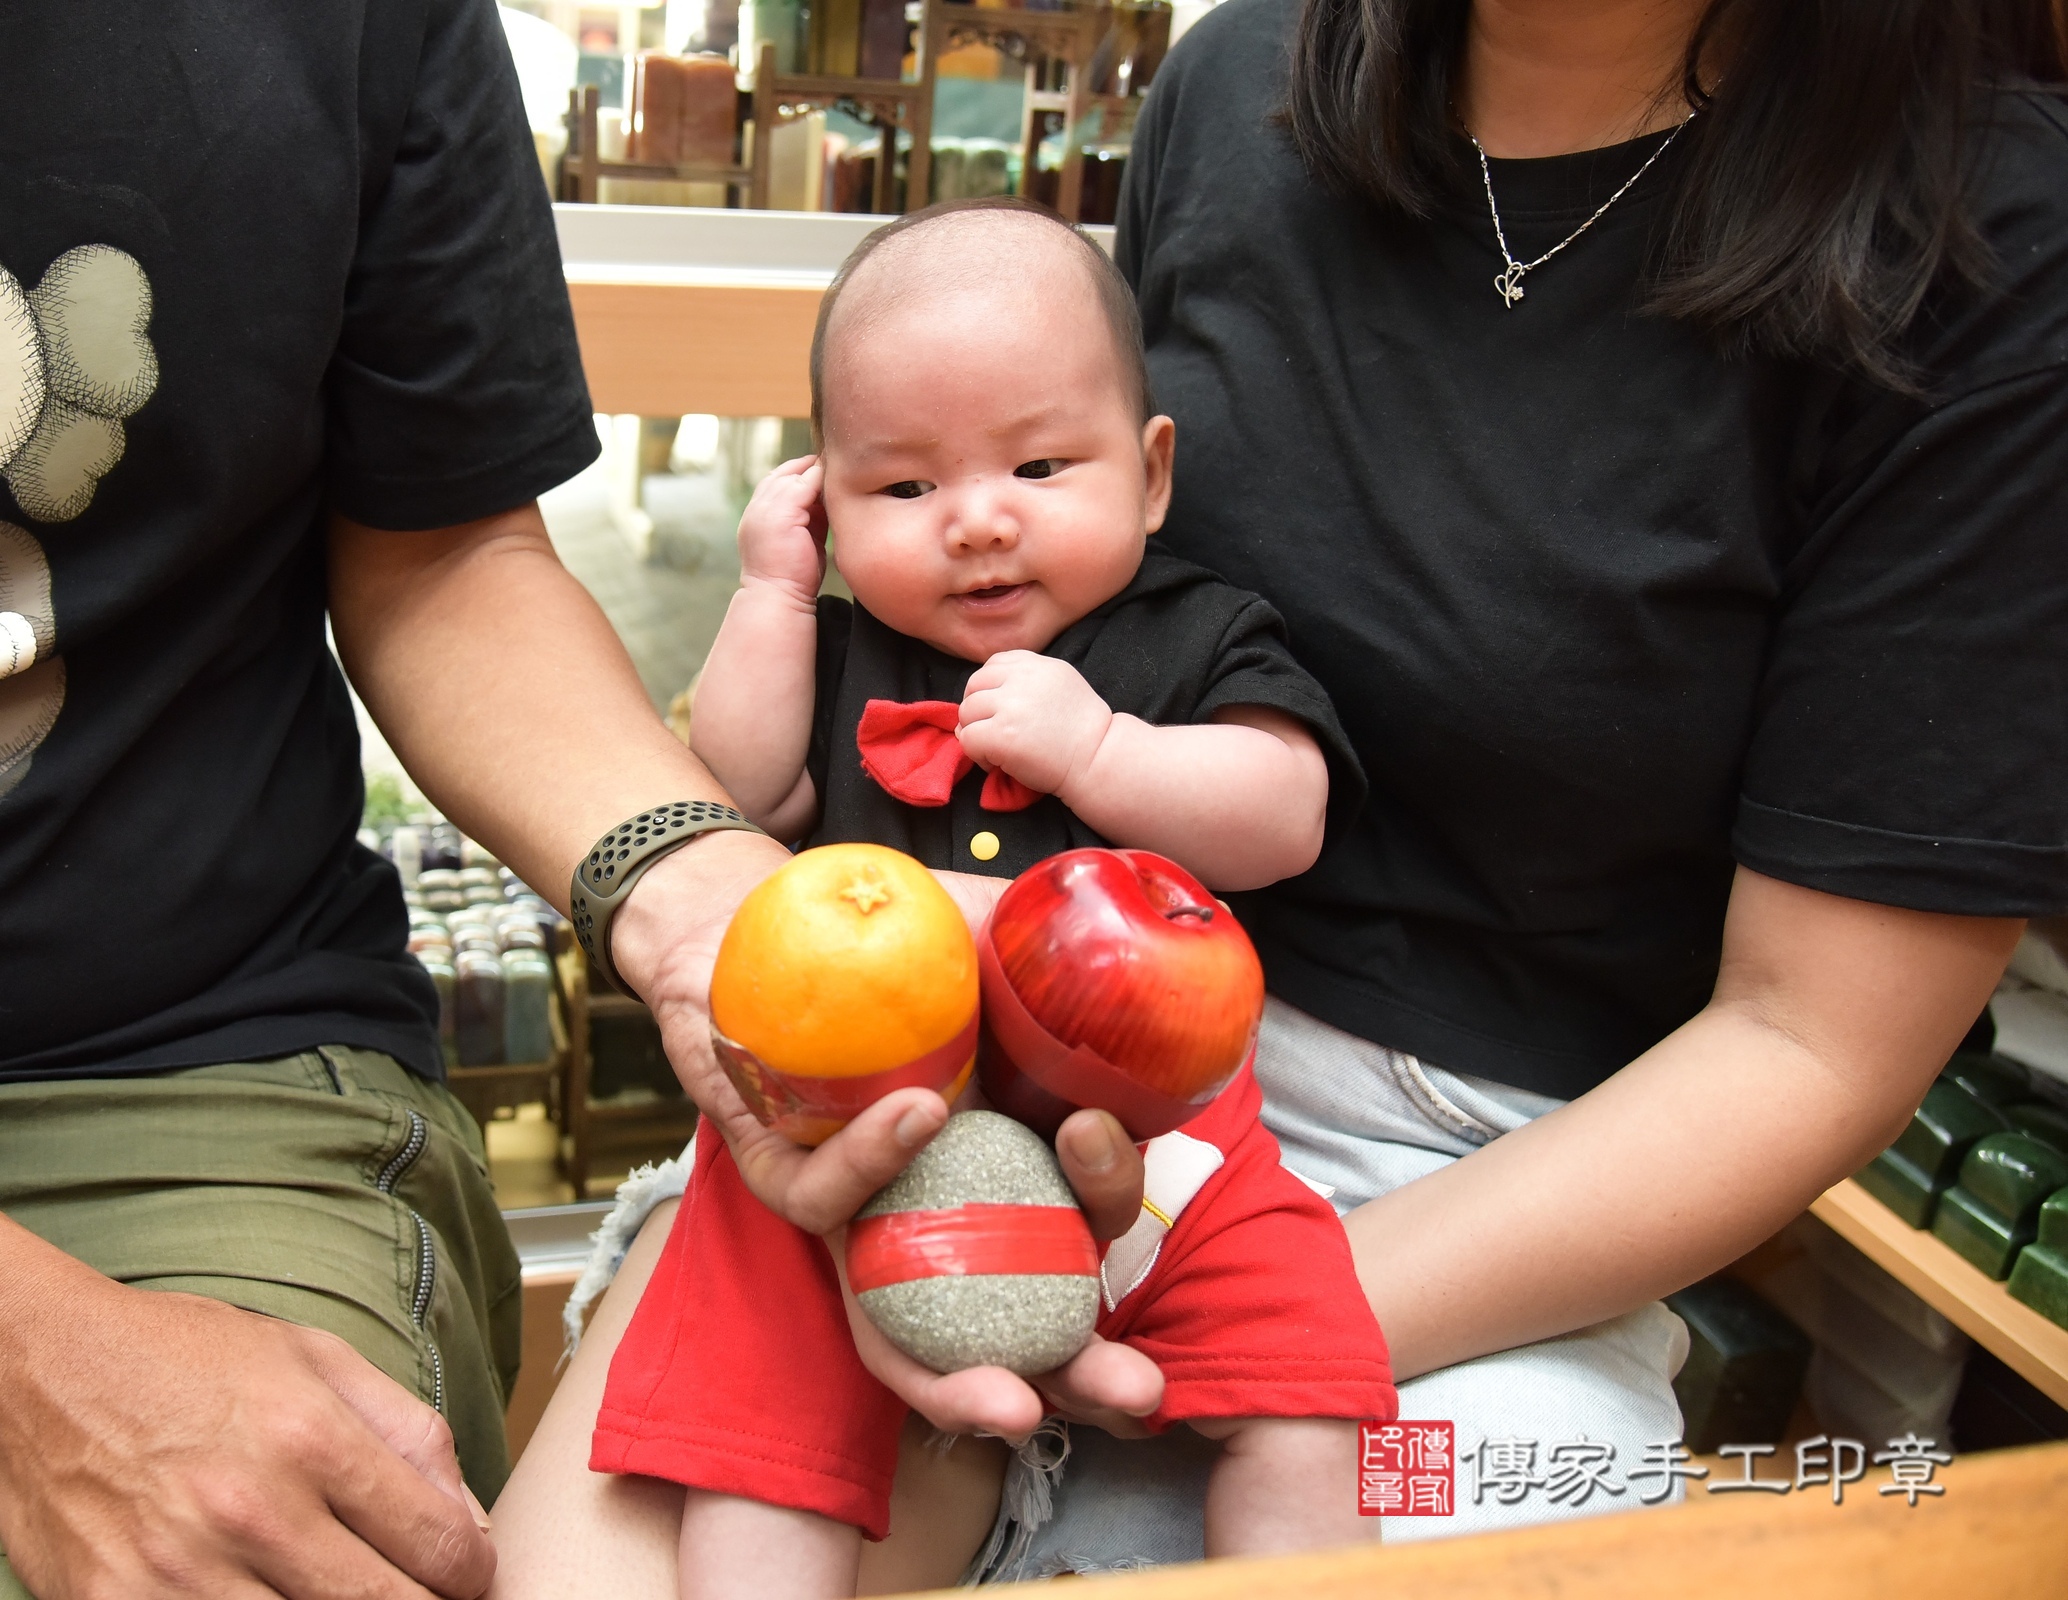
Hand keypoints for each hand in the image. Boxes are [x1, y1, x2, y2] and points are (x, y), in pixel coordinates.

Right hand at [0, 1232, 495, 1598]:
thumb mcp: (315, 1359)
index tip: (470, 1573)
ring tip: (343, 1591)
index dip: (473, 1572)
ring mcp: (178, 1574)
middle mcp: (250, 1512)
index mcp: (311, 1440)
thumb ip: (407, 1433)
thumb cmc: (187, 1358)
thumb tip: (471, 1519)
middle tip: (419, 1593)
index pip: (438, 1544)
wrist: (44, 1366)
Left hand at [615, 838, 1162, 1431]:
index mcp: (1006, 1163)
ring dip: (958, 1381)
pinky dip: (874, 1166)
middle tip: (1136, 1395)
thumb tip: (1155, 947)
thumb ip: (1068, 952)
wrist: (761, 913)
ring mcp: (860, 1214)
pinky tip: (921, 1113)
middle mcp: (937, 1211)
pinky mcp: (785, 1184)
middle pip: (1009, 1330)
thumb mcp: (994, 936)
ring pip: (901, 1334)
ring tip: (1015, 1397)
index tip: (1117, 1156)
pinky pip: (828, 1203)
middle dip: (1079, 1381)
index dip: (1109, 1217)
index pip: (1074, 1227)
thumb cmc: (892, 938)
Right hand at [736, 456, 827, 601]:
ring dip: (813, 470)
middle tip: (830, 460)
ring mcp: (765, 511)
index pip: (775, 484)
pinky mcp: (780, 515)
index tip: (821, 470)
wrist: (781, 598)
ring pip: (791, 477)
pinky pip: (801, 486)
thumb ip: (808, 518)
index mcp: (759, 518)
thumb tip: (826, 501)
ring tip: (834, 466)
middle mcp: (757, 510)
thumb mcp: (801, 540)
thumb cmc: (794, 577)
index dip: (798, 475)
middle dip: (805, 466)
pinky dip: (817, 479)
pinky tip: (832, 478)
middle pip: (780, 475)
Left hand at [957, 652, 1112, 802]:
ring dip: (976, 733)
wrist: (1098, 759)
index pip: (991, 666)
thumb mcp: (1059, 684)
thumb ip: (1025, 679)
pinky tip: (998, 762)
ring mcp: (1010, 706)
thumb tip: (980, 696)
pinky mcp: (1000, 735)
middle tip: (996, 734)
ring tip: (998, 749)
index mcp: (1036, 664)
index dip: (989, 690)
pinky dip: (977, 755)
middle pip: (973, 687)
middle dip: (978, 712)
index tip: (1002, 711)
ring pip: (966, 713)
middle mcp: (1021, 679)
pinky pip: (967, 739)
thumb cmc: (1081, 731)